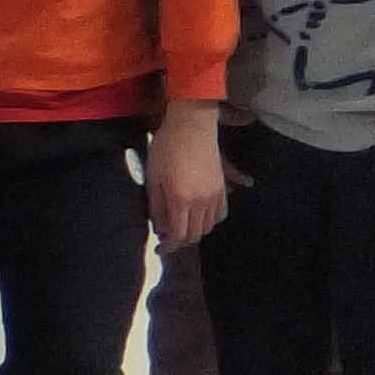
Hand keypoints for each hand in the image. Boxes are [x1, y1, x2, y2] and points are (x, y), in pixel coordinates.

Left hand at [148, 103, 228, 249]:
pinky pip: (220, 213)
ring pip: (208, 226)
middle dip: (181, 240)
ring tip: (182, 226)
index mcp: (181, 200)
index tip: (161, 248)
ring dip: (196, 231)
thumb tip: (160, 228)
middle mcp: (201, 201)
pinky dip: (210, 220)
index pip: (179, 236)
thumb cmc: (166, 149)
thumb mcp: (153, 179)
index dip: (170, 246)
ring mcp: (215, 194)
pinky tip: (199, 216)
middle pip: (195, 234)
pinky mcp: (222, 186)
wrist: (191, 126)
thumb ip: (156, 208)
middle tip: (169, 237)